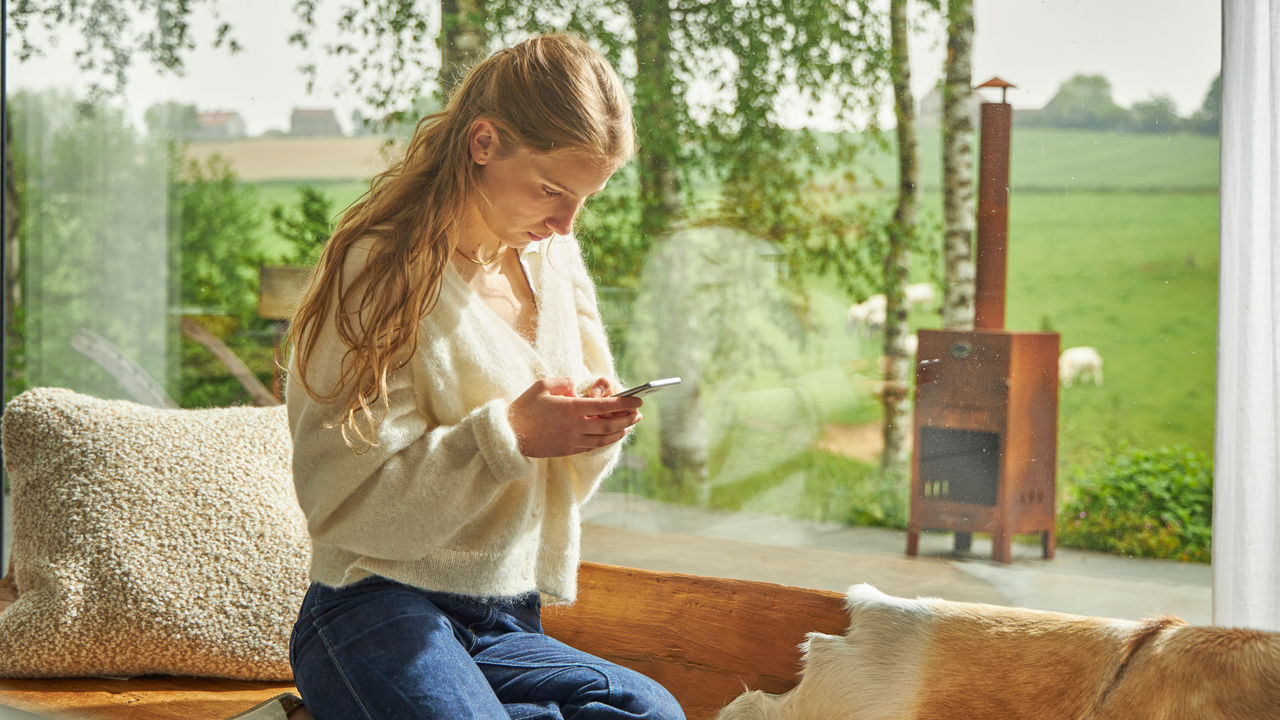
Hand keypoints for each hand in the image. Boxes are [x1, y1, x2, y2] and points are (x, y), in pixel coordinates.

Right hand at [508, 377, 642, 457]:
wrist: (509, 436)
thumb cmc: (524, 408)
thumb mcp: (542, 386)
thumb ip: (563, 382)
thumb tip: (576, 386)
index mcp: (571, 409)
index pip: (606, 406)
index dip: (625, 403)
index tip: (638, 400)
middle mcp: (576, 427)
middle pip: (610, 425)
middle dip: (628, 419)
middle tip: (639, 414)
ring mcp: (572, 441)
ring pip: (604, 438)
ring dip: (620, 432)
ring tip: (630, 426)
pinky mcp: (568, 450)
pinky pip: (592, 446)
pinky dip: (605, 441)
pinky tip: (610, 436)